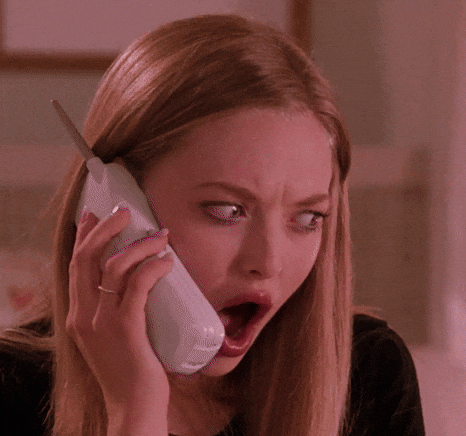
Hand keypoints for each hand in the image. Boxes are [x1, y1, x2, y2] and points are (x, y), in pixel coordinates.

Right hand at [67, 208, 172, 434]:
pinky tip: (167, 261)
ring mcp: (103, 323)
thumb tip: (146, 280)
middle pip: (87, 258)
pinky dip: (153, 267)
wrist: (133, 408)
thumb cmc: (132, 371)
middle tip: (125, 212)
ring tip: (160, 235)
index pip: (75, 267)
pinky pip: (138, 286)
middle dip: (105, 228)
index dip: (83, 236)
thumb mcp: (116, 337)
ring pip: (113, 267)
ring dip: (138, 245)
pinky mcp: (126, 329)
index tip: (94, 215)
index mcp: (80, 316)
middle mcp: (84, 316)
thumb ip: (122, 311)